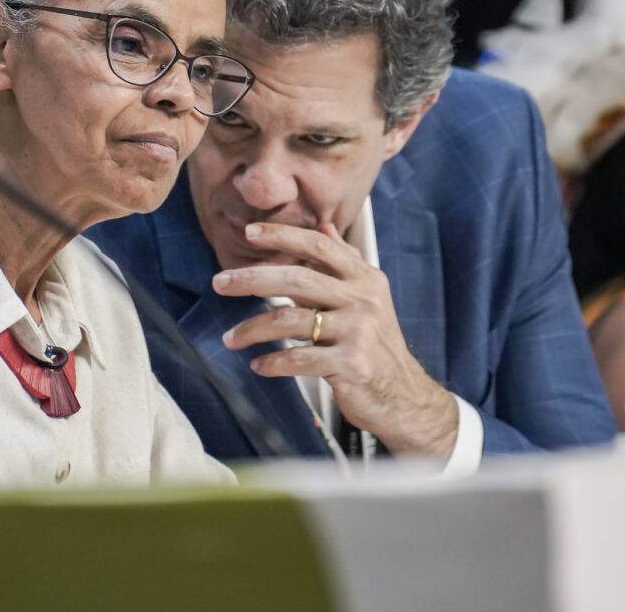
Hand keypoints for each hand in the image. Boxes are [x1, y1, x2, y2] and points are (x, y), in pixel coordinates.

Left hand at [213, 222, 457, 456]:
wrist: (403, 395)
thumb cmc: (378, 345)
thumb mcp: (369, 297)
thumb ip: (345, 264)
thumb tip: (325, 229)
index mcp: (365, 279)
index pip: (319, 247)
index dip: (283, 237)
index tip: (250, 234)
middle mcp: (362, 300)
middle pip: (297, 280)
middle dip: (252, 279)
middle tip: (220, 283)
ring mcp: (357, 332)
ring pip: (290, 322)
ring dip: (252, 329)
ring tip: (231, 337)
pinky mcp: (350, 364)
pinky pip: (298, 360)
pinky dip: (272, 363)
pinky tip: (258, 365)